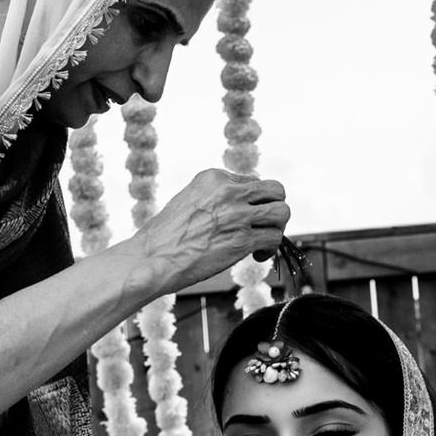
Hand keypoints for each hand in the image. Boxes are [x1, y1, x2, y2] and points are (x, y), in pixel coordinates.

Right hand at [125, 170, 288, 295]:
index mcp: (214, 177)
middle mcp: (228, 191)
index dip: (253, 202)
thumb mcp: (189, 199)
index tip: (244, 218)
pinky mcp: (243, 239)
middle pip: (276, 190)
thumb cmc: (165, 236)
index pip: (252, 182)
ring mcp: (237, 214)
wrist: (152, 258)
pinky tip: (256, 256)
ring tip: (262, 241)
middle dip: (274, 208)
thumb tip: (239, 204)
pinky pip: (274, 238)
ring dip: (277, 228)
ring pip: (282, 212)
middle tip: (262, 225)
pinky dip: (270, 249)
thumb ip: (215, 197)